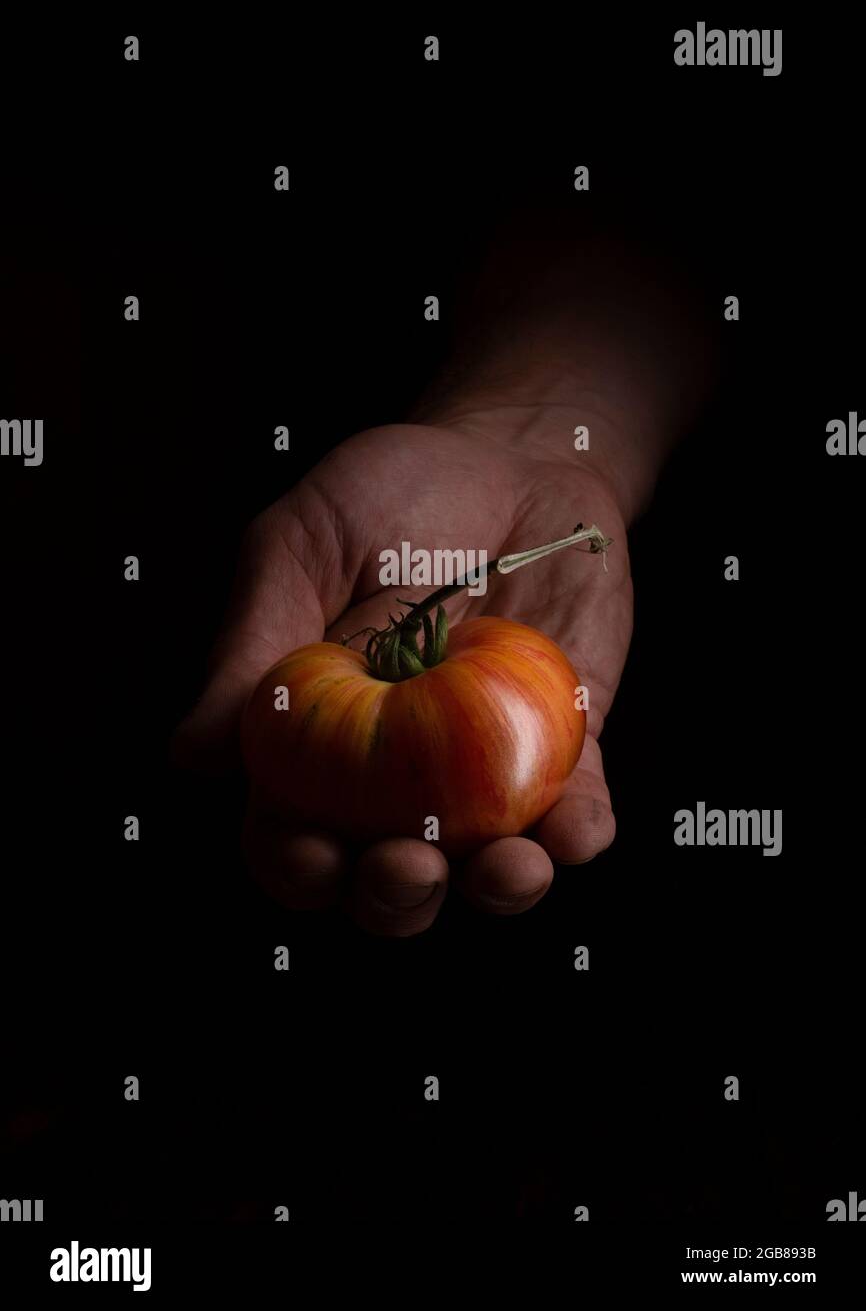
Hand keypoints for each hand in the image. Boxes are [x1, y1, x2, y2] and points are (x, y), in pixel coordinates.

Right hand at [171, 416, 632, 934]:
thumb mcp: (303, 542)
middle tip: (408, 869)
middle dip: (395, 896)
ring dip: (496, 889)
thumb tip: (190, 753)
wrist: (517, 456)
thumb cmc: (392, 492)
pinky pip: (578, 814)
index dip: (294, 864)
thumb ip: (251, 641)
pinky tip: (575, 832)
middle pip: (386, 877)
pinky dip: (579, 835)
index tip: (315, 855)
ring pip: (485, 868)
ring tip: (507, 871)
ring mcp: (487, 770)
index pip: (290, 832)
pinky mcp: (568, 748)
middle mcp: (398, 776)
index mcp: (314, 741)